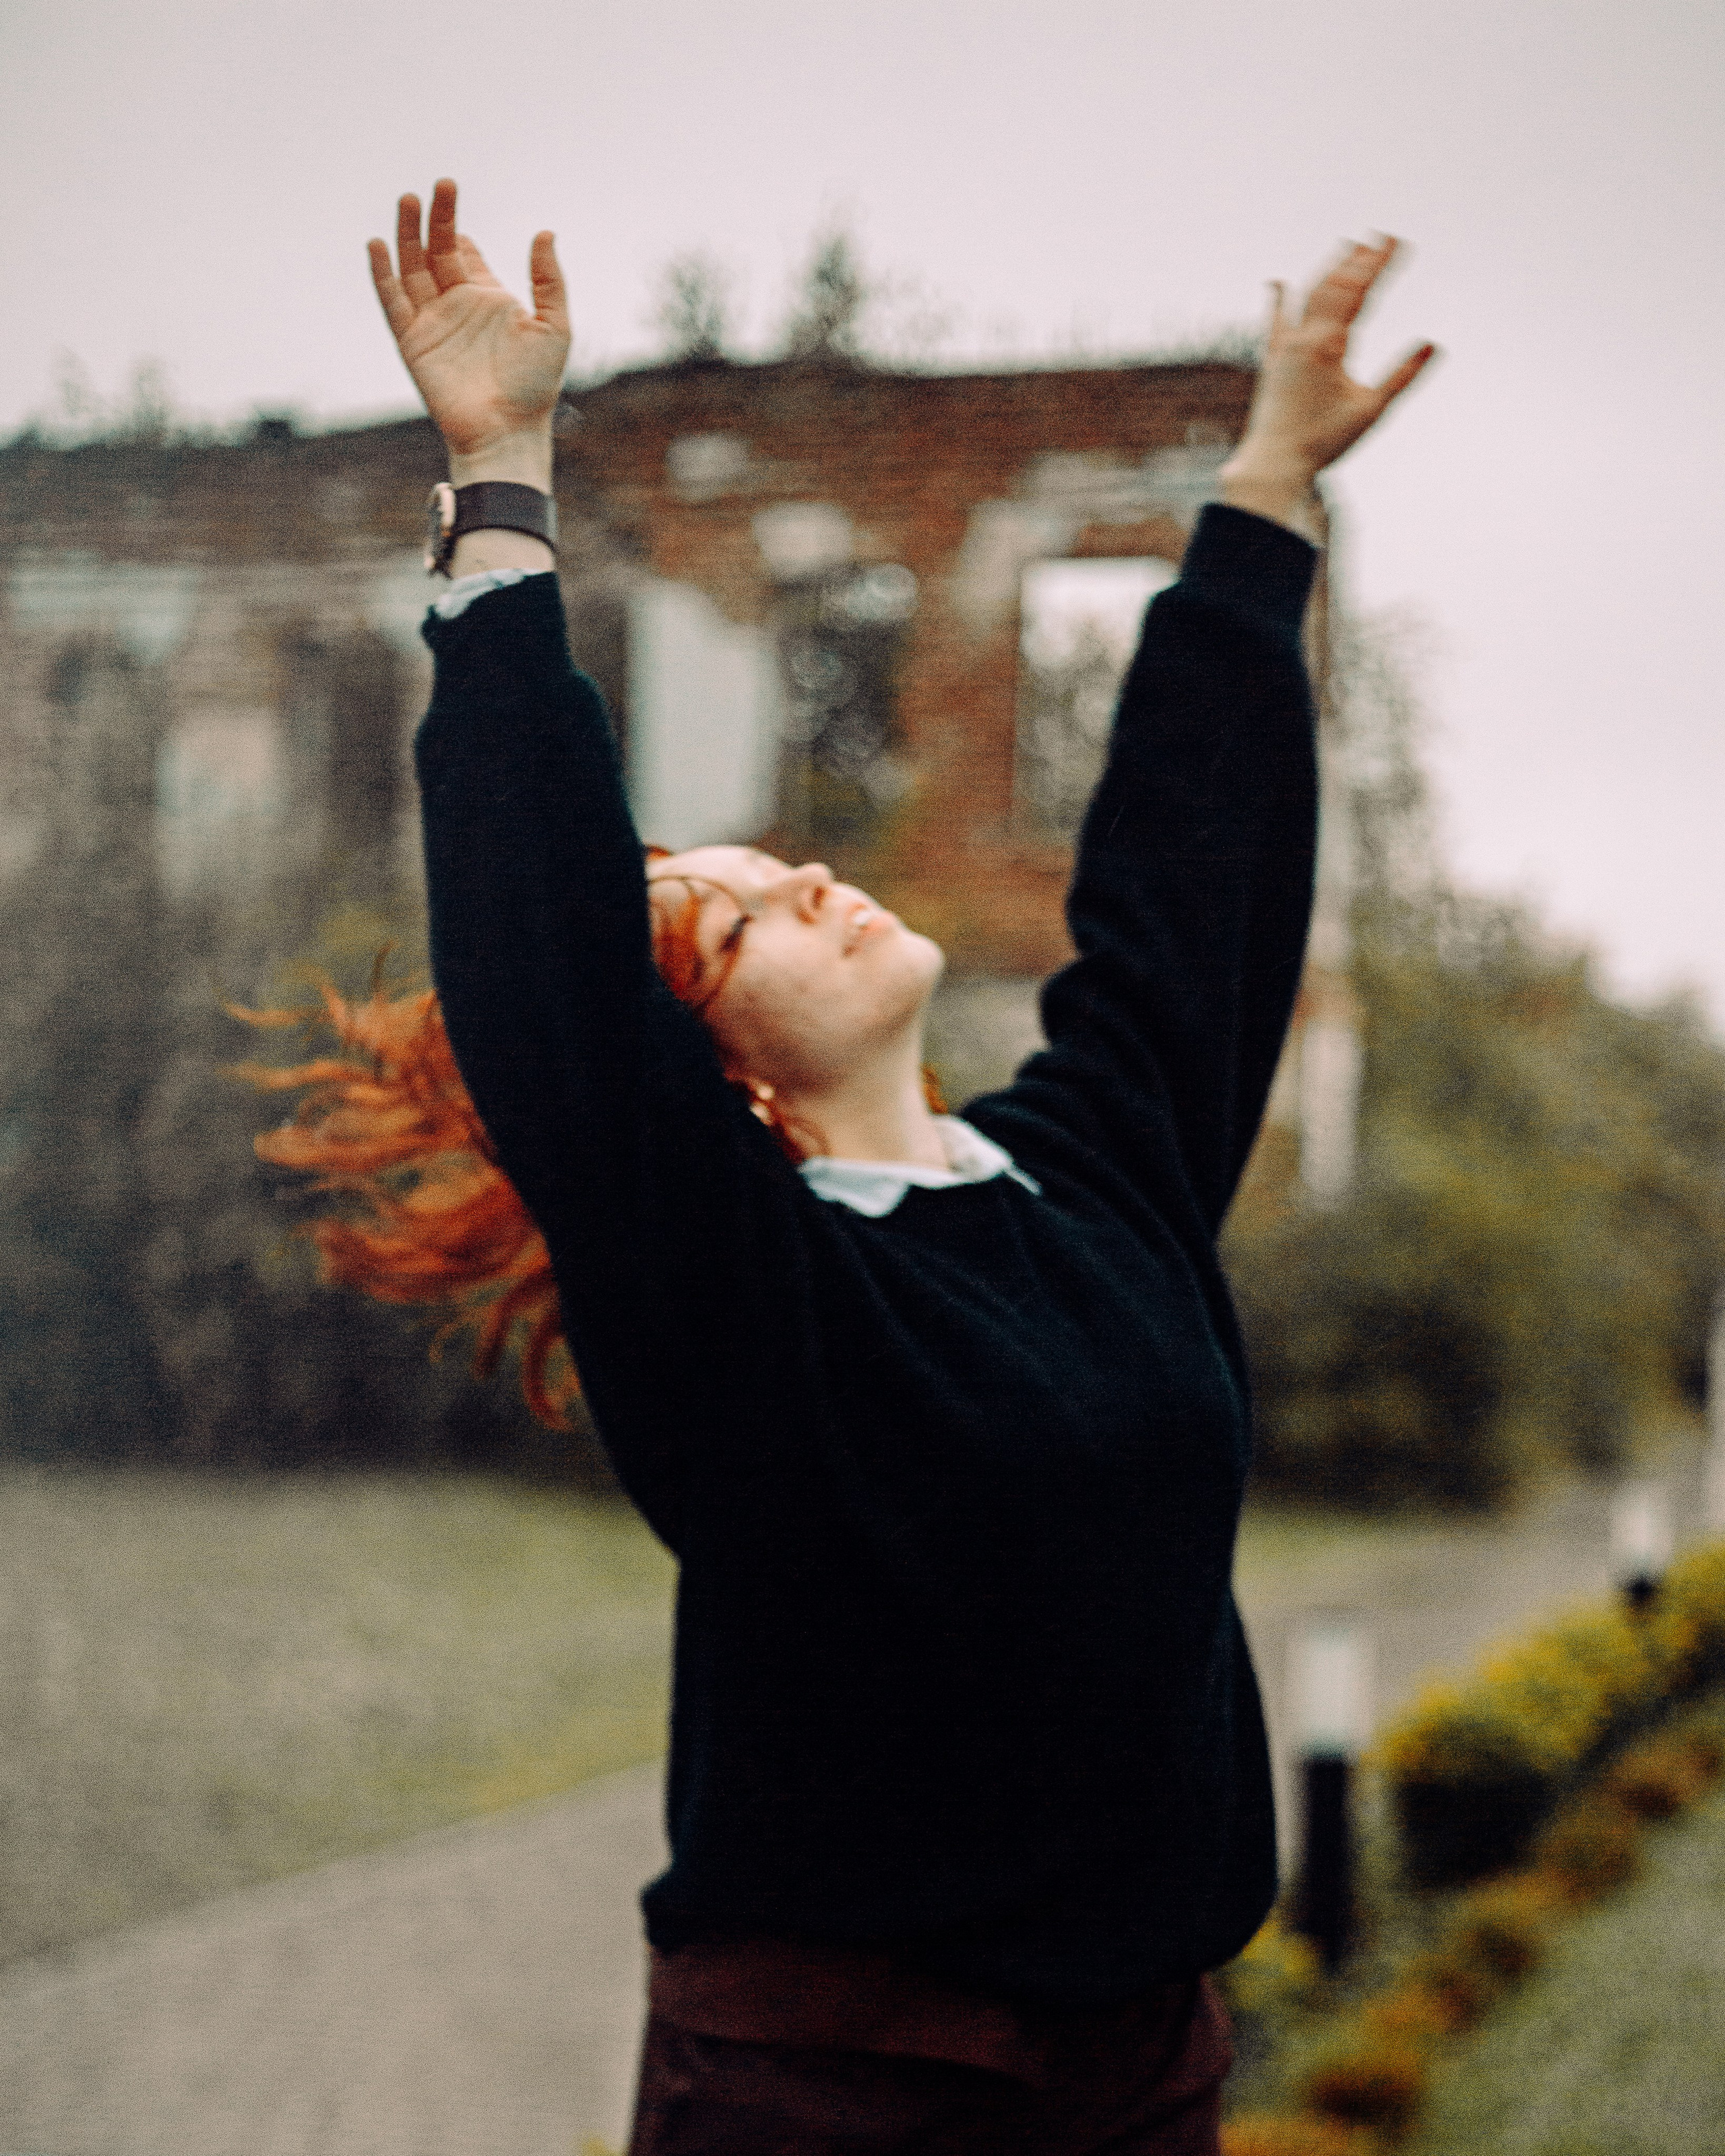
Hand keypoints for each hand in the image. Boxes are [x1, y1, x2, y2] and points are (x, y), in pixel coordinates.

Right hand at [368, 179, 568, 487]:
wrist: (507, 431)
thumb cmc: (535, 387)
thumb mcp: (554, 326)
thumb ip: (549, 280)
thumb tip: (544, 232)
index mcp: (489, 299)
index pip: (464, 252)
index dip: (456, 225)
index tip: (450, 195)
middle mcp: (457, 307)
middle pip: (435, 251)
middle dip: (434, 219)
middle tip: (438, 187)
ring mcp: (432, 323)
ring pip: (411, 268)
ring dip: (407, 235)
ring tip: (408, 200)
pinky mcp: (412, 343)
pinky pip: (392, 301)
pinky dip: (383, 274)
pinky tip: (380, 245)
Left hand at [1221, 237, 1435, 530]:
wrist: (1273, 462)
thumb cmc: (1323, 441)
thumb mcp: (1370, 411)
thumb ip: (1401, 376)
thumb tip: (1431, 345)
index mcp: (1328, 345)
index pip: (1357, 292)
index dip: (1378, 264)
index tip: (1395, 241)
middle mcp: (1303, 338)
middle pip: (1334, 285)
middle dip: (1359, 259)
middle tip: (1379, 236)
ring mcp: (1285, 347)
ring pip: (1306, 296)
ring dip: (1329, 270)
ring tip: (1347, 246)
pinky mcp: (1273, 361)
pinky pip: (1274, 322)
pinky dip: (1278, 300)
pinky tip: (1277, 283)